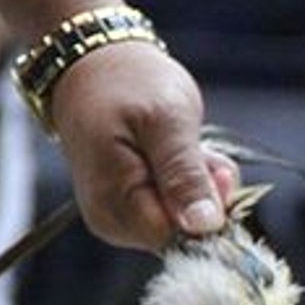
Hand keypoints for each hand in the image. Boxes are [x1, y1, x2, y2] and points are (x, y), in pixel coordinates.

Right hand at [47, 40, 237, 250]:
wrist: (94, 64)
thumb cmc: (128, 85)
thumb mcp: (166, 122)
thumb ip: (184, 175)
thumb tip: (204, 227)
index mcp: (115, 204)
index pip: (179, 240)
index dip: (205, 210)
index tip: (210, 167)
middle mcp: (113, 221)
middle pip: (184, 235)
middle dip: (205, 196)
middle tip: (199, 150)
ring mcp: (120, 216)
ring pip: (185, 222)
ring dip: (201, 186)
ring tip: (188, 145)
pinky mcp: (132, 207)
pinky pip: (176, 208)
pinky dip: (190, 183)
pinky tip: (181, 153)